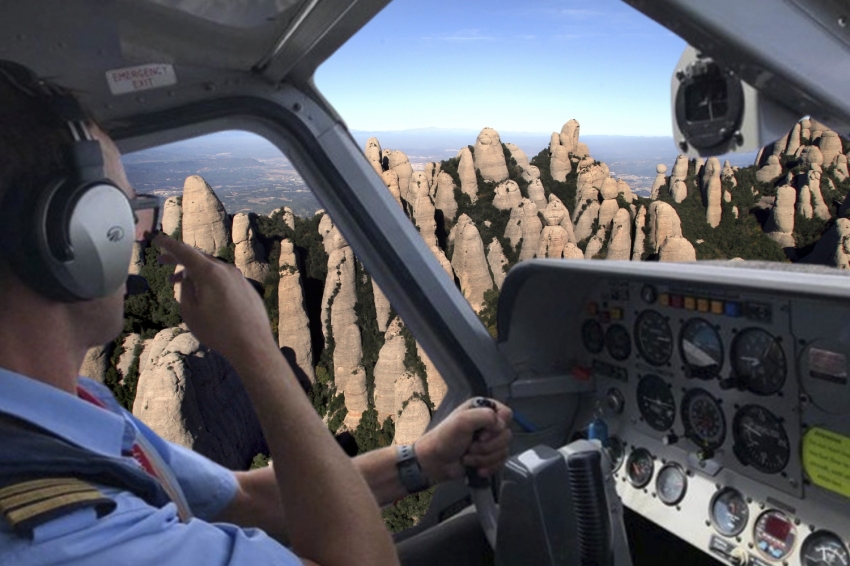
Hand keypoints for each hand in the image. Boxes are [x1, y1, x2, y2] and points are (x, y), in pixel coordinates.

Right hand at [154, 234, 277, 364]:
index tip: (157, 239)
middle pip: (199, 257)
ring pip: (211, 268)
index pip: (184, 251)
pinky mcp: (246, 287)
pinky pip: (223, 277)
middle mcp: (226, 269)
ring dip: (193, 271)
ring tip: (177, 281)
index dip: (168, 244)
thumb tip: (188, 276)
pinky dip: (209, 279)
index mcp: (210, 272)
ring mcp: (238, 277)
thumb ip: (185, 289)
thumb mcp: (190, 311)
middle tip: (162, 261)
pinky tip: (201, 291)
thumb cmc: (218, 331)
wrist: (252, 345)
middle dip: (179, 258)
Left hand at [415, 398, 511, 483]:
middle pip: (506, 435)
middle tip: (470, 447)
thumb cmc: (444, 440)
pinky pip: (500, 462)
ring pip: (503, 451)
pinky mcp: (489, 456)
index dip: (497, 426)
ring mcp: (489, 441)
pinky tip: (475, 467)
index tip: (482, 434)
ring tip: (468, 456)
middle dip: (487, 447)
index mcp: (482, 409)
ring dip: (484, 458)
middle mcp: (487, 423)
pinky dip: (487, 467)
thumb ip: (484, 416)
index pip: (506, 414)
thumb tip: (501, 425)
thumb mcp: (462, 421)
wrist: (435, 463)